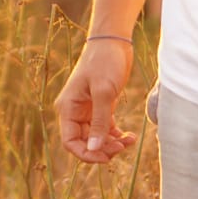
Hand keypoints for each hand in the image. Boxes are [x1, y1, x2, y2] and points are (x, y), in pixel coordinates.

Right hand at [53, 38, 137, 163]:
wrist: (114, 41)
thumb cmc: (105, 61)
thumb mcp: (103, 92)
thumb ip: (99, 122)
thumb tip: (94, 148)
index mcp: (68, 108)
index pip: (70, 141)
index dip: (86, 153)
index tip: (105, 157)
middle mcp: (75, 111)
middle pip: (84, 142)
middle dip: (102, 149)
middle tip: (121, 147)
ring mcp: (88, 109)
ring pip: (97, 137)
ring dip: (111, 144)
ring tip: (129, 140)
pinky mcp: (101, 106)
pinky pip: (106, 129)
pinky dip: (116, 135)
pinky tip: (129, 136)